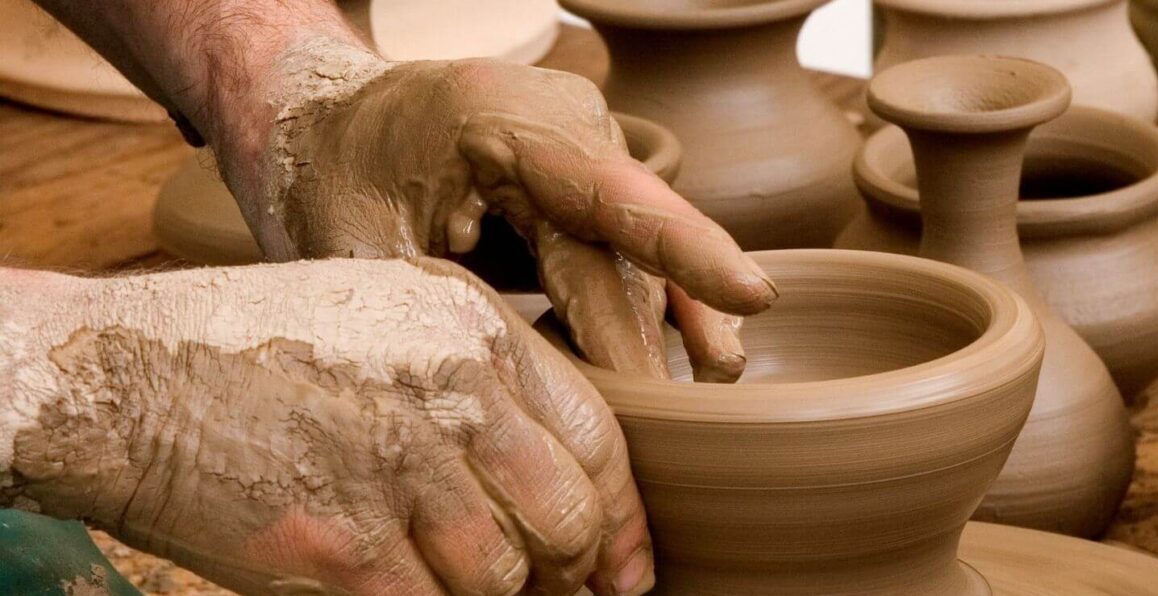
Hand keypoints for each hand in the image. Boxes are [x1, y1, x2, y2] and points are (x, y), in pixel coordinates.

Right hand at [1, 259, 651, 594]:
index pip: (598, 435)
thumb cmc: (254, 347)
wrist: (125, 378)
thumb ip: (475, 377)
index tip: (621, 561)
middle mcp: (454, 391)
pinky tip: (395, 587)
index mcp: (473, 327)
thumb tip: (544, 472)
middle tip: (554, 589)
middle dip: (570, 568)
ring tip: (445, 576)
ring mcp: (403, 469)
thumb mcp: (387, 315)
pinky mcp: (348, 545)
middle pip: (568, 516)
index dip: (621, 512)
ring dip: (490, 595)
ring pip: (505, 576)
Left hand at [222, 50, 775, 381]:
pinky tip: (701, 351)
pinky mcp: (583, 178)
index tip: (751, 296)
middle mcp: (564, 124)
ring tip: (717, 384)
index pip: (611, 194)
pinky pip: (630, 243)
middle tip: (675, 425)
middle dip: (648, 340)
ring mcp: (582, 146)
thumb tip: (521, 395)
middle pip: (625, 246)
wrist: (323, 121)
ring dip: (674, 320)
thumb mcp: (362, 247)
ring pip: (639, 248)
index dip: (685, 249)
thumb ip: (444, 307)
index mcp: (503, 122)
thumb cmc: (328, 176)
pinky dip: (659, 299)